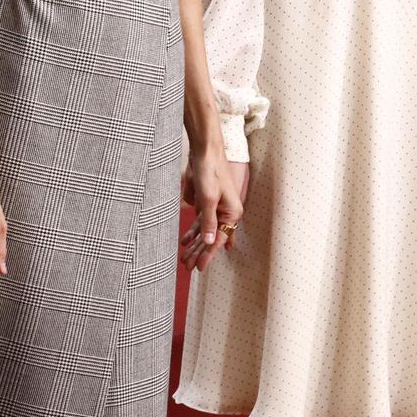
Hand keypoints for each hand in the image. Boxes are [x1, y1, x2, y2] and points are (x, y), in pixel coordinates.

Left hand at [178, 153, 245, 270]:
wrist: (205, 150)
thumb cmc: (210, 171)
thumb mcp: (208, 199)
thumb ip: (208, 221)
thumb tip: (209, 242)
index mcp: (232, 212)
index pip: (218, 239)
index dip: (208, 254)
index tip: (198, 267)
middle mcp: (227, 211)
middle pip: (211, 236)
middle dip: (199, 251)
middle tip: (186, 265)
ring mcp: (217, 207)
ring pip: (205, 230)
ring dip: (195, 243)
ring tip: (183, 256)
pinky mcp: (208, 201)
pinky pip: (201, 221)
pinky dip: (193, 230)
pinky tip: (185, 240)